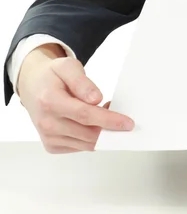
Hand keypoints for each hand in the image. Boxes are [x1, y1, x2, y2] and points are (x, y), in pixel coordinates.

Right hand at [17, 45, 133, 153]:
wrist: (33, 86)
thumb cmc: (52, 75)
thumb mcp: (68, 67)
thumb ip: (82, 82)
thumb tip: (96, 98)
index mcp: (50, 101)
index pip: (85, 115)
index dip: (108, 120)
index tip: (127, 123)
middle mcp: (47, 123)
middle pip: (88, 132)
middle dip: (109, 126)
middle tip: (118, 110)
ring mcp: (48, 137)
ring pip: (86, 143)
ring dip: (101, 132)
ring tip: (103, 111)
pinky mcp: (52, 145)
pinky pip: (80, 146)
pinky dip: (92, 137)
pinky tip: (92, 122)